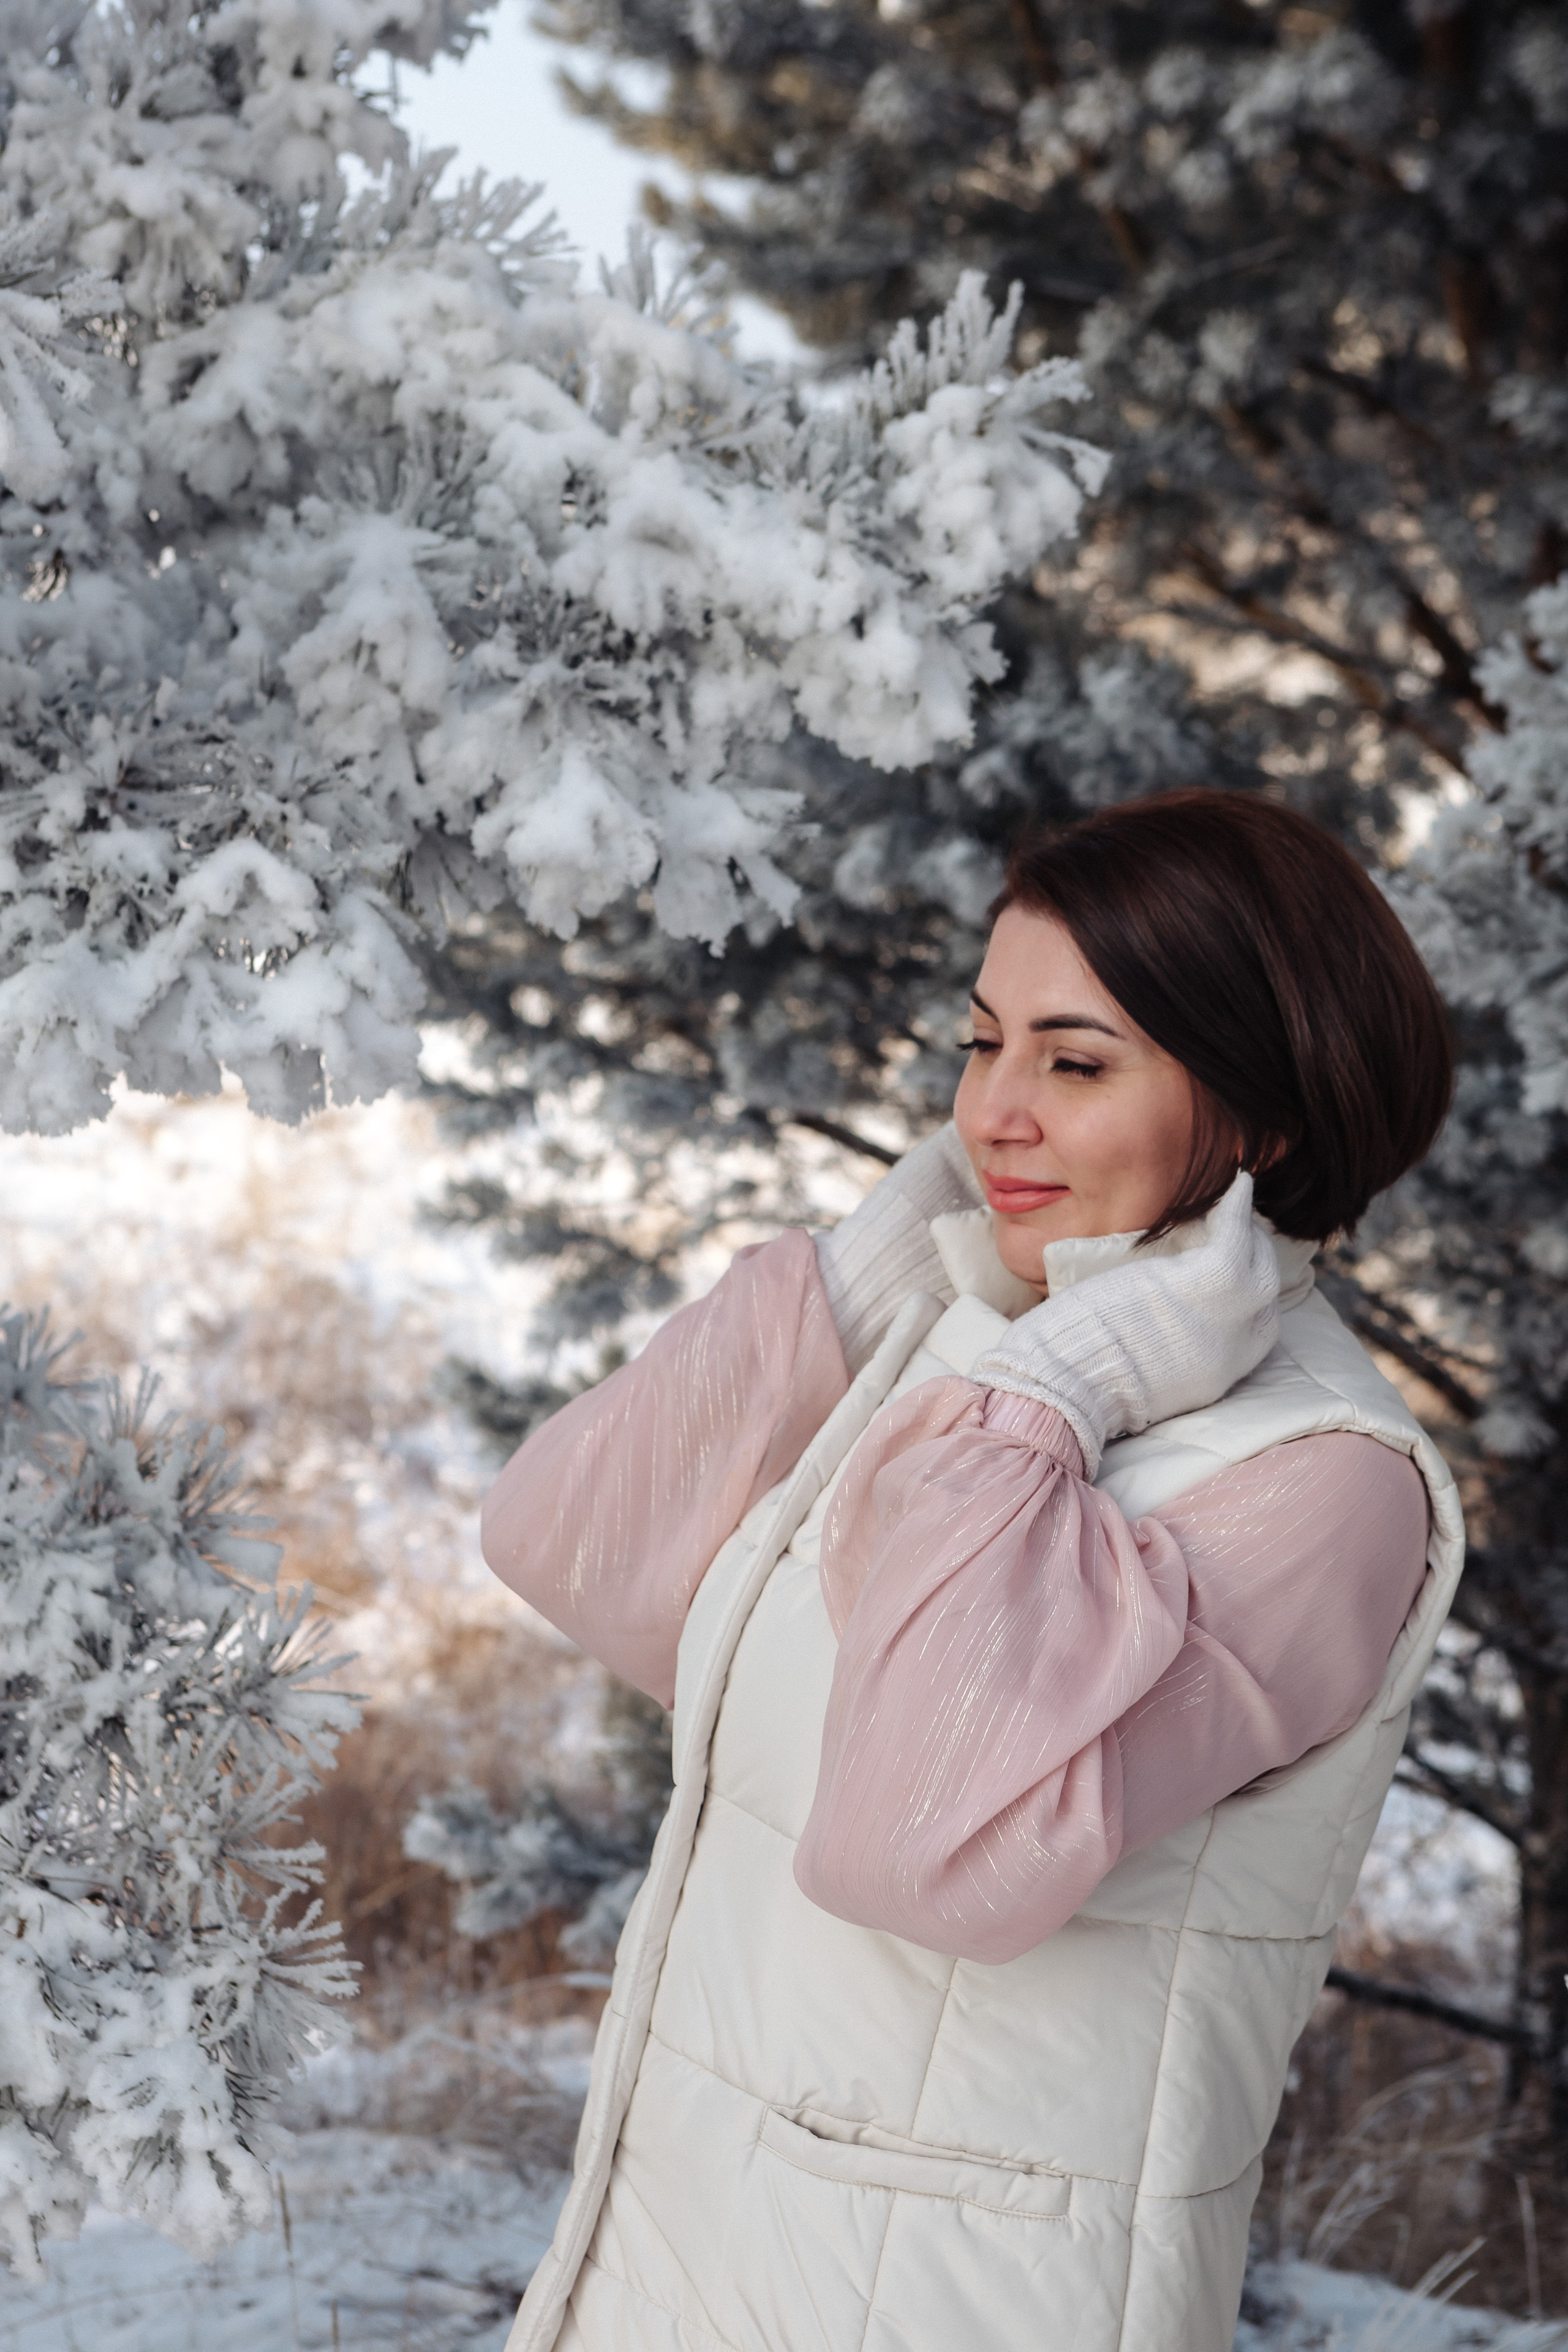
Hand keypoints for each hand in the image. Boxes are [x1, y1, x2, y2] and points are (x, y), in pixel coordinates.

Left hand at [970, 1171, 1280, 1475]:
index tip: (1237, 1267)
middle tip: (1238, 1232)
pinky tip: (1238, 1183)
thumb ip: (1165, 1345)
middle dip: (1257, 1260)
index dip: (1249, 1294)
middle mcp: (1233, 1350)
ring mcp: (1228, 1317)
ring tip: (1231, 1206)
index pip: (1256, 1326)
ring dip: (1247, 1233)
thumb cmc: (1080, 1372)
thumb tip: (1159, 1316)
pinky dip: (1237, 1208)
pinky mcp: (1207, 1283)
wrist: (1069, 1381)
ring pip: (1259, 1265)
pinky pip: (1236, 1236)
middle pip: (1264, 1294)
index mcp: (1215, 1375)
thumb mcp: (1142, 1369)